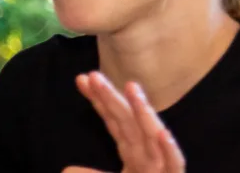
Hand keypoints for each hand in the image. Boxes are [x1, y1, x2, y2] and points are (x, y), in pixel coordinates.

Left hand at [60, 72, 183, 172]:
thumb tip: (66, 169)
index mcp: (133, 154)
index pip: (114, 122)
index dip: (98, 101)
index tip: (81, 80)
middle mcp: (147, 157)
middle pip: (128, 122)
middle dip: (112, 98)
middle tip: (93, 75)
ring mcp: (161, 169)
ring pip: (152, 136)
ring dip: (143, 112)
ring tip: (131, 88)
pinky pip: (174, 165)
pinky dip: (168, 149)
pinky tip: (161, 132)